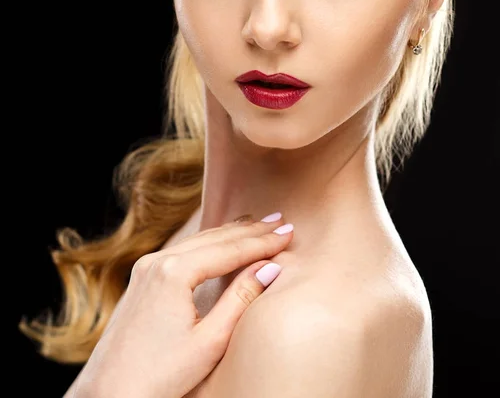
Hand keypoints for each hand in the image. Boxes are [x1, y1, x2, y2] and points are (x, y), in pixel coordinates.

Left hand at [74, 214, 293, 397]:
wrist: (106, 396)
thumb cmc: (159, 378)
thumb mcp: (209, 342)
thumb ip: (241, 299)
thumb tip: (270, 267)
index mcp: (174, 272)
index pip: (230, 250)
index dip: (263, 241)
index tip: (290, 232)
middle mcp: (157, 261)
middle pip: (215, 237)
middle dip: (251, 230)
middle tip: (280, 221)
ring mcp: (146, 267)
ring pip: (199, 240)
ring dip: (232, 234)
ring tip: (259, 226)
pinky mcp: (141, 277)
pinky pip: (184, 249)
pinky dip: (211, 243)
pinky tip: (224, 242)